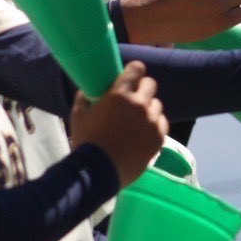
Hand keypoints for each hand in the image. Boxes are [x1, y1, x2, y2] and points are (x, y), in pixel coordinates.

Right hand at [69, 63, 166, 186]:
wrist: (98, 171)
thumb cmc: (86, 141)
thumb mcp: (78, 115)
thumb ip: (85, 97)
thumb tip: (89, 90)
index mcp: (119, 95)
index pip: (137, 69)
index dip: (134, 71)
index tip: (131, 75)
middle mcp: (139, 104)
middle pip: (150, 84)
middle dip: (142, 88)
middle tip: (133, 98)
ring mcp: (152, 121)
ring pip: (157, 105)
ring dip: (148, 108)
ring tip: (138, 119)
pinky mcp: (159, 137)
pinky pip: (161, 123)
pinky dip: (154, 124)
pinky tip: (143, 131)